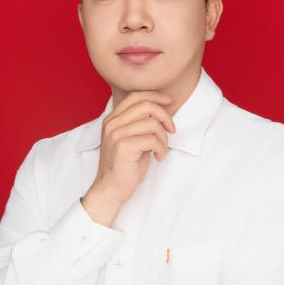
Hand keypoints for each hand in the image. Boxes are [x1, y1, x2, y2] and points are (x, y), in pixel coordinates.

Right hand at [89, 90, 176, 205]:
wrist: (111, 189)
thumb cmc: (125, 166)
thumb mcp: (131, 139)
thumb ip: (140, 123)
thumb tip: (161, 110)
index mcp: (112, 119)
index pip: (135, 96)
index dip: (155, 96)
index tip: (169, 102)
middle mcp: (112, 123)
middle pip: (146, 105)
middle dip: (165, 116)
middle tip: (172, 130)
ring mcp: (116, 134)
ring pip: (152, 123)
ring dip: (163, 138)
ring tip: (161, 149)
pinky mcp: (123, 146)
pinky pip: (152, 139)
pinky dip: (161, 148)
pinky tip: (157, 157)